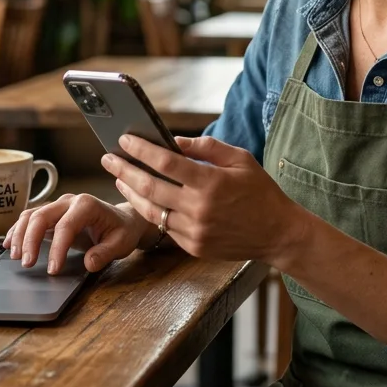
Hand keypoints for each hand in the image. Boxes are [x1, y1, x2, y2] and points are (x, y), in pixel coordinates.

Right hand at [2, 193, 152, 273]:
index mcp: (87, 205)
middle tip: (26, 264)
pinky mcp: (52, 213)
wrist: (123, 220)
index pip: (66, 226)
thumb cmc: (122, 231)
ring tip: (15, 256)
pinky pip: (29, 218)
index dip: (56, 248)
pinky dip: (17, 230)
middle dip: (30, 240)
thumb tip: (89, 263)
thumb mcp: (121, 243)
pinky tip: (9, 243)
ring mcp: (59, 205)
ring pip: (31, 215)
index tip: (52, 269)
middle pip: (42, 216)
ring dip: (20, 235)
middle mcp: (70, 201)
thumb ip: (106, 253)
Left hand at [101, 134, 305, 265]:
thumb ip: (205, 147)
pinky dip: (151, 211)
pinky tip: (142, 198)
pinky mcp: (194, 247)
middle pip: (150, 187)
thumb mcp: (240, 159)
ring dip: (131, 193)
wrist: (277, 233)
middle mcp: (199, 208)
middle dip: (125, 170)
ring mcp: (195, 231)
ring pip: (152, 211)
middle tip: (108, 158)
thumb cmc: (259, 190)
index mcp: (211, 182)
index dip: (141, 150)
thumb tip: (173, 141)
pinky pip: (166, 227)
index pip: (165, 163)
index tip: (124, 139)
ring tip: (119, 178)